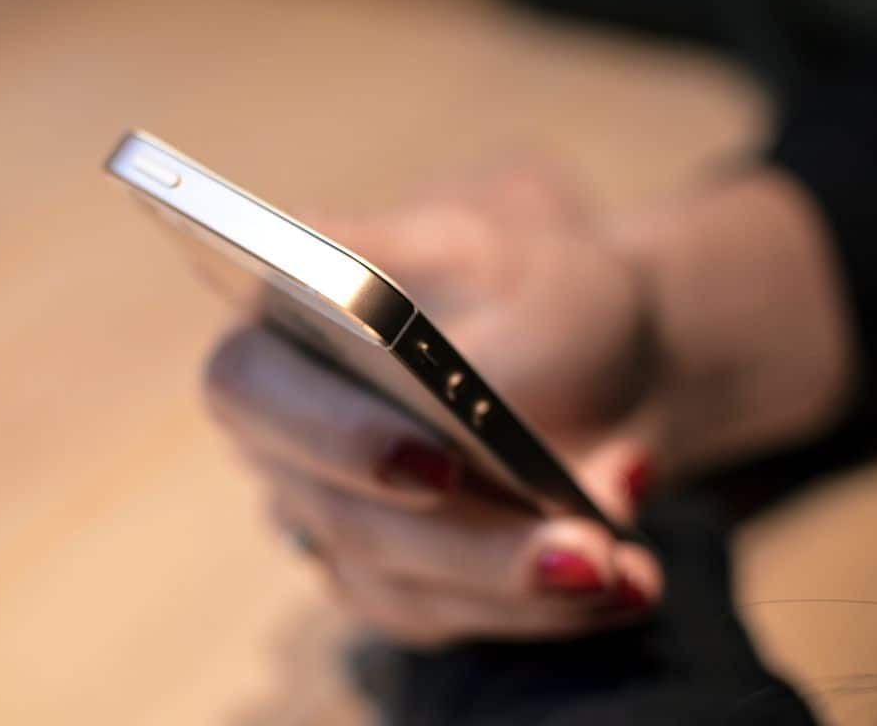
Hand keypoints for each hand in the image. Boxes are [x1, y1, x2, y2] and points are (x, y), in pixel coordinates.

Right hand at [204, 166, 665, 644]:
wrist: (584, 345)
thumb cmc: (532, 278)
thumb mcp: (528, 260)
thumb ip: (489, 333)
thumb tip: (483, 426)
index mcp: (279, 318)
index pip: (250, 384)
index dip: (331, 434)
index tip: (437, 465)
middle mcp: (283, 430)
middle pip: (336, 514)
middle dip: (467, 544)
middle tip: (582, 552)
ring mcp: (324, 510)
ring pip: (394, 584)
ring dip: (517, 590)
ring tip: (625, 571)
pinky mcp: (382, 574)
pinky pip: (440, 615)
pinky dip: (537, 609)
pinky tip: (626, 585)